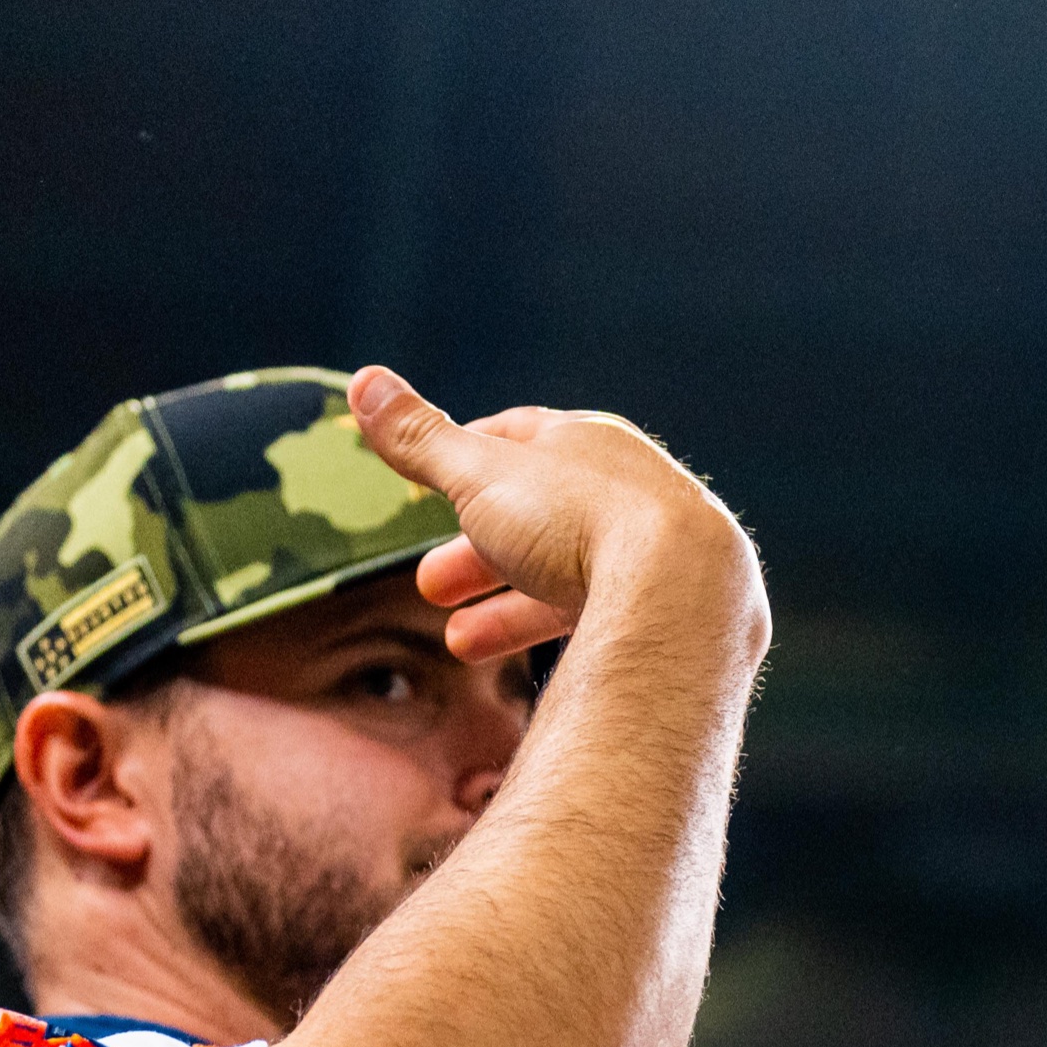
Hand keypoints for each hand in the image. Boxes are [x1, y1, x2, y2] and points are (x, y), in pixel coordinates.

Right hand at [348, 367, 763, 668]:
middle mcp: (632, 490)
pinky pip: (599, 619)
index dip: (470, 458)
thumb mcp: (481, 475)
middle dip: (478, 550)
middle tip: (430, 584)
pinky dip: (549, 637)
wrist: (682, 595)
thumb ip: (421, 439)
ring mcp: (657, 553)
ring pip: (568, 574)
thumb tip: (363, 380)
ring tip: (456, 641)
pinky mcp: (669, 610)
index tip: (435, 480)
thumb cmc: (581, 520)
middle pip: (542, 516)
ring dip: (505, 605)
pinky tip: (519, 666)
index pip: (522, 437)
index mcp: (590, 442)